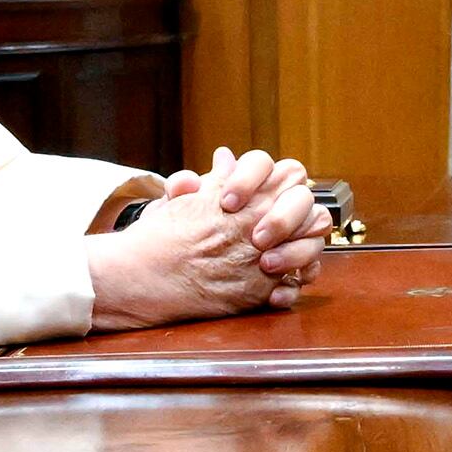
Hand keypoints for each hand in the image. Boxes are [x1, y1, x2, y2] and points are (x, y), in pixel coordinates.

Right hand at [88, 150, 326, 327]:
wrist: (142, 277)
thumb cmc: (160, 236)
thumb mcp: (189, 198)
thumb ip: (217, 178)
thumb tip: (226, 158)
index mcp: (246, 198)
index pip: (292, 174)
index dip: (286, 185)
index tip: (271, 197)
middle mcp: (258, 226)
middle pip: (309, 209)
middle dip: (299, 218)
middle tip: (278, 230)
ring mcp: (261, 261)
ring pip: (310, 249)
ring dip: (301, 253)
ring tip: (278, 258)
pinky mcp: (257, 294)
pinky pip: (294, 287)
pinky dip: (289, 287)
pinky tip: (275, 284)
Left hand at [169, 146, 326, 291]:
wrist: (179, 268)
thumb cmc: (183, 230)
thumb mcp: (176, 210)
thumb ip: (180, 192)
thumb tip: (189, 181)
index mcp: (251, 182)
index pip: (262, 164)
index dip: (249, 179)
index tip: (227, 203)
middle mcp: (278, 204)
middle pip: (302, 195)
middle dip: (283, 216)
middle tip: (257, 238)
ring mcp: (291, 235)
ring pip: (317, 230)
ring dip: (296, 250)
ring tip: (266, 265)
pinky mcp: (293, 267)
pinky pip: (310, 272)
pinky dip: (295, 285)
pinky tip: (273, 296)